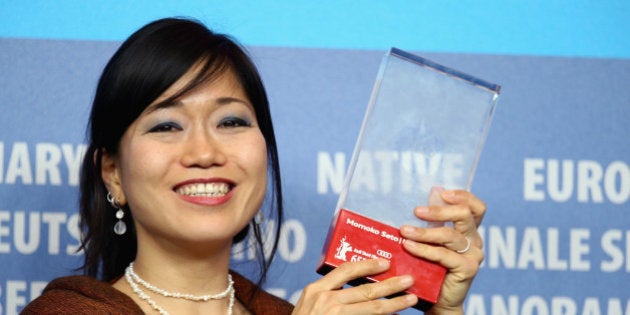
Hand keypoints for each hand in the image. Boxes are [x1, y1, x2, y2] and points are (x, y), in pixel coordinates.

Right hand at [293, 258, 417, 314]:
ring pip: (372, 309)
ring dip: (395, 303)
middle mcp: (325, 300)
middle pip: (365, 290)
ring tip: (411, 299)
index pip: (346, 271)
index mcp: (316, 289)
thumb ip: (329, 293)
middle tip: (409, 279)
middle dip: (390, 284)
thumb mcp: (310, 304)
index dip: (368, 265)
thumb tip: (357, 286)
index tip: (386, 263)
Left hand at [400, 189, 485, 313]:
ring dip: (424, 232)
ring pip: (450, 235)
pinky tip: (409, 246)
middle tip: (416, 211)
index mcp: (469, 230)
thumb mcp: (431, 241)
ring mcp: (474, 255)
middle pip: (464, 215)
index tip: (443, 193)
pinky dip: (424, 249)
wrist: (437, 300)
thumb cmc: (430, 267)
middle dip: (439, 210)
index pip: (476, 207)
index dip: (463, 196)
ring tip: (404, 231)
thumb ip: (431, 222)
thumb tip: (425, 196)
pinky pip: (444, 254)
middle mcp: (475, 240)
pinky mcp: (468, 268)